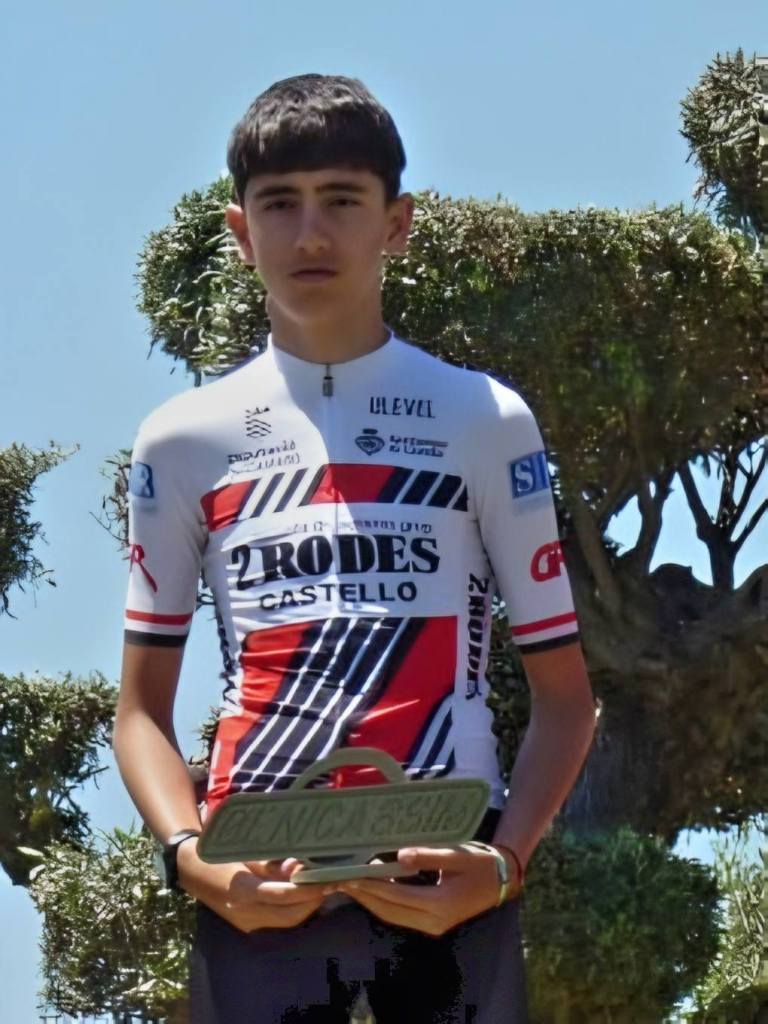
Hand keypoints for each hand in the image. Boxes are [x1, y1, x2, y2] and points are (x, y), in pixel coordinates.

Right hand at [177, 838, 329, 934]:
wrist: (189, 868)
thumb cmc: (219, 852)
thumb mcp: (244, 851)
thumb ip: (272, 863)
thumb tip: (298, 867)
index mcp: (243, 891)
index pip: (284, 896)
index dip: (308, 889)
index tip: (327, 878)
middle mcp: (245, 913)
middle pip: (290, 915)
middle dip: (312, 901)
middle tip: (329, 882)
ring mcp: (245, 923)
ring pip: (286, 921)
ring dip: (306, 907)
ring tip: (319, 887)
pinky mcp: (247, 925)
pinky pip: (278, 920)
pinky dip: (294, 910)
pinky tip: (302, 895)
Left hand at [329, 844, 519, 936]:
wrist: (503, 880)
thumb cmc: (481, 863)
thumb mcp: (457, 855)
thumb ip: (429, 856)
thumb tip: (400, 855)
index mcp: (439, 905)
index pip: (395, 896)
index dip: (370, 886)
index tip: (348, 875)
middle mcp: (433, 921)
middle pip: (389, 909)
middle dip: (363, 895)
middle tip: (338, 880)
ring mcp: (432, 925)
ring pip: (392, 914)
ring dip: (370, 900)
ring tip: (348, 884)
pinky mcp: (432, 922)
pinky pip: (401, 913)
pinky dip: (384, 901)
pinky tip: (372, 887)